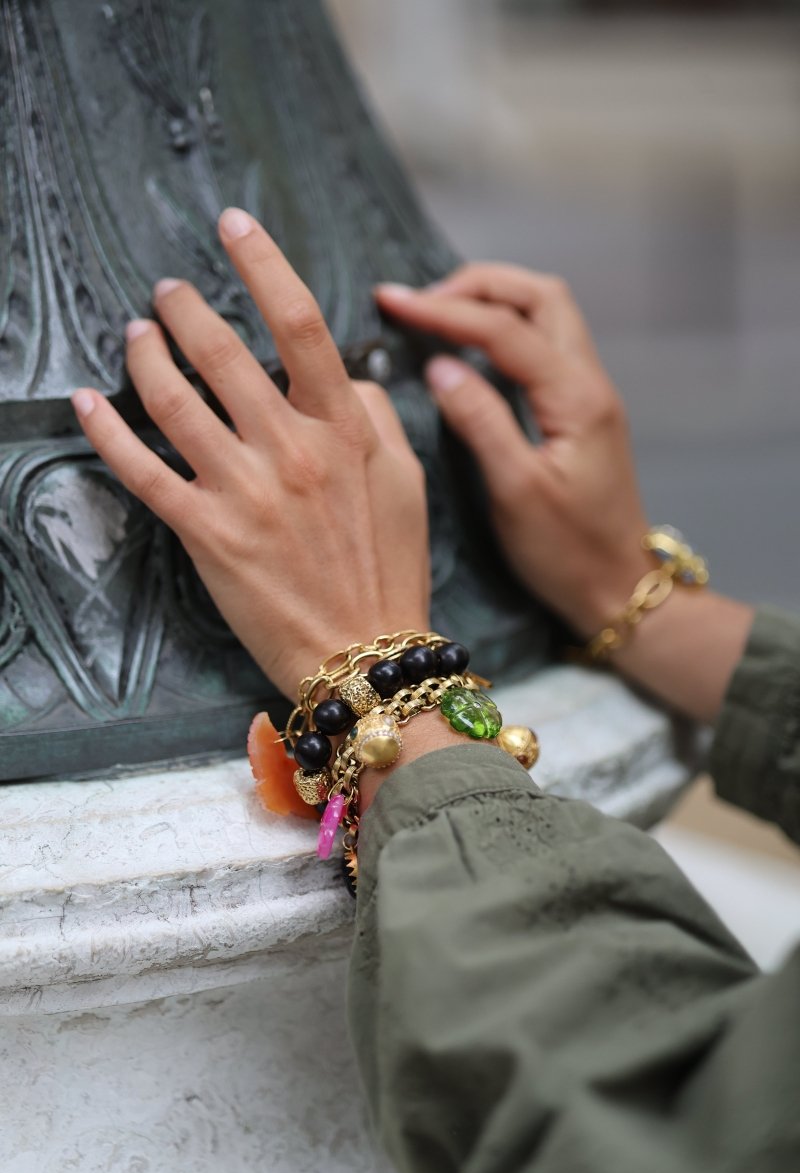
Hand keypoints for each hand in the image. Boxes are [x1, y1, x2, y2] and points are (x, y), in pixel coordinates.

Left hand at [71, 209, 430, 698]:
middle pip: (223, 353)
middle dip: (185, 308)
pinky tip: (87, 401)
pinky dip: (108, 430)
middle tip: (166, 291)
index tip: (234, 224)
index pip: (299, 324)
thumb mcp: (408, 482)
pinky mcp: (207, 535)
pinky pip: (143, 470)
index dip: (262, 263)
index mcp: (344, 429)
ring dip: (145, 356)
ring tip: (135, 333)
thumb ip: (376, 415)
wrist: (365, 653)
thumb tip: (345, 374)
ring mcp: (245, 492)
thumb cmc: (390, 567)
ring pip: (175, 402)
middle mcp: (292, 450)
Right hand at [376, 265, 650, 637]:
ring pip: (546, 315)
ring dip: (494, 302)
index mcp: (576, 400)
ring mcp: (589, 395)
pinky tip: (468, 348)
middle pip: (539, 296)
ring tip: (438, 314)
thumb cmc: (568, 554)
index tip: (392, 302)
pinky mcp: (579, 411)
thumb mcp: (515, 493)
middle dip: (478, 286)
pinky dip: (504, 329)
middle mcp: (590, 384)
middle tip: (420, 302)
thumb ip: (480, 422)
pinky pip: (544, 345)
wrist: (619, 589)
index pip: (505, 330)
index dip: (445, 310)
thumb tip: (439, 365)